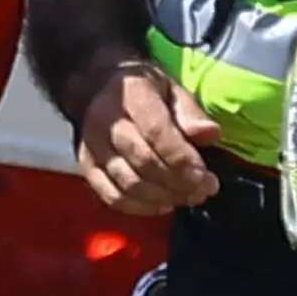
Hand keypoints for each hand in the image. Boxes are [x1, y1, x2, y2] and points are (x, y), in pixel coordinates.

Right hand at [72, 63, 217, 215]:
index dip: (182, 159)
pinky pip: (112, 197)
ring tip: (187, 197)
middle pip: (143, 161)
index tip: (206, 177)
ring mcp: (91, 146)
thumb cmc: (143, 90)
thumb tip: (210, 134)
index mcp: (132, 94)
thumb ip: (190, 112)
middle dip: (178, 182)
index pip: (156, 132)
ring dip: (163, 197)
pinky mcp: (86, 167)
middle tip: (204, 190)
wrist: (95, 88)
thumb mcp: (171, 89)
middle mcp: (105, 121)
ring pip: (129, 184)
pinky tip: (163, 204)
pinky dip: (141, 207)